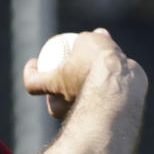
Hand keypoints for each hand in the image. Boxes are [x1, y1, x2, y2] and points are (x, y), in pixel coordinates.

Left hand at [22, 29, 137, 119]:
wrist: (123, 87)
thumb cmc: (98, 64)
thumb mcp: (89, 42)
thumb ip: (90, 40)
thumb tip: (98, 35)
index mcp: (54, 85)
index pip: (32, 84)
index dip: (30, 73)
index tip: (34, 62)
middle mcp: (65, 104)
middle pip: (55, 102)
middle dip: (59, 90)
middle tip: (69, 73)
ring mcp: (84, 113)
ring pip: (80, 104)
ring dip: (86, 90)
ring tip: (99, 71)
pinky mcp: (104, 117)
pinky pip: (102, 103)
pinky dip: (107, 91)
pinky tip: (118, 76)